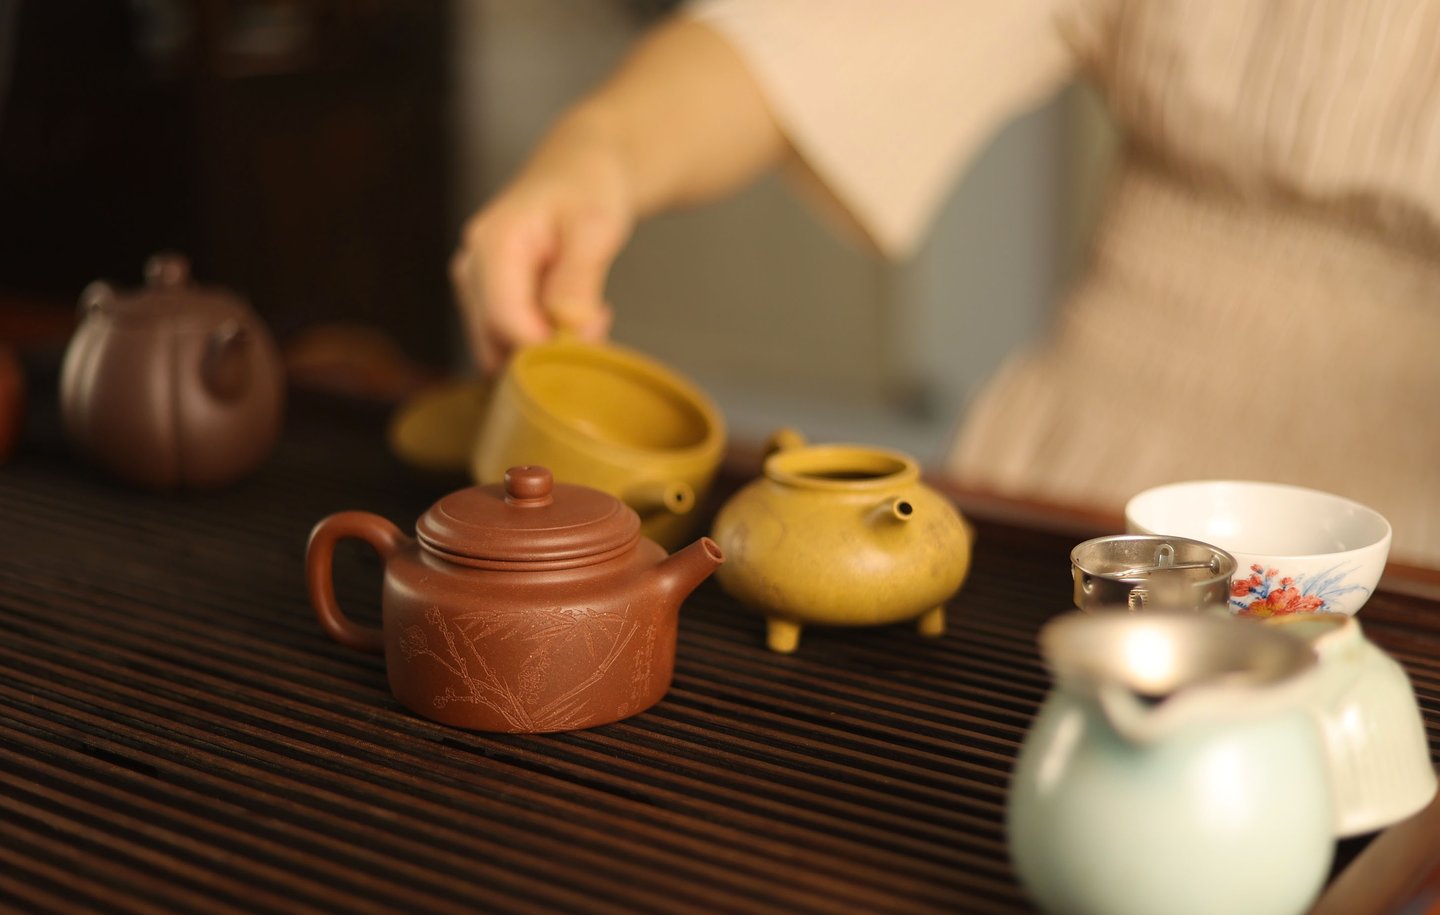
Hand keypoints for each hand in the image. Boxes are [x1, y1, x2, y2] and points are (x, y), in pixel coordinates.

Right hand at [451, 118, 631, 372]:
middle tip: (597, 318)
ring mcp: (472, 286)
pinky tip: (568, 314)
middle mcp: (470, 268)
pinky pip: (505, 341)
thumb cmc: (587, 192)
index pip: (505, 322)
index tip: (595, 330)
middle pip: (497, 341)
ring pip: (499, 348)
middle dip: (548, 347)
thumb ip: (580, 281)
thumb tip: (572, 332)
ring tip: (585, 310)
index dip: (549, 343)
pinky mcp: (483, 300)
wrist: (579, 174)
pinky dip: (539, 341)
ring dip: (544, 346)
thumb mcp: (596, 228)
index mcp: (493, 244)